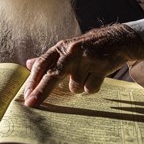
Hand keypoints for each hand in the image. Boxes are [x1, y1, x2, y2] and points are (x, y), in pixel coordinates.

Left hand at [23, 24, 143, 106]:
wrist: (117, 40)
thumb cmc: (87, 48)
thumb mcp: (66, 50)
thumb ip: (48, 59)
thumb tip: (27, 64)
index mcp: (60, 48)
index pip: (42, 64)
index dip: (32, 81)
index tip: (26, 96)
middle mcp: (71, 52)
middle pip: (52, 74)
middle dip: (41, 91)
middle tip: (31, 104)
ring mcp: (86, 58)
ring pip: (74, 86)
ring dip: (78, 86)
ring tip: (87, 74)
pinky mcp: (101, 65)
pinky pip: (90, 88)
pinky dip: (92, 86)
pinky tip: (97, 75)